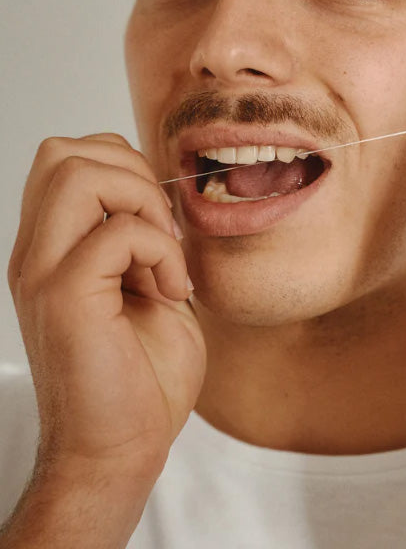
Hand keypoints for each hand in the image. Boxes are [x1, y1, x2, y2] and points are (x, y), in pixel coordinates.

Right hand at [7, 134, 205, 484]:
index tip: (161, 223)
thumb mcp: (151, 285)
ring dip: (142, 202)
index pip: (68, 157)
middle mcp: (37, 253)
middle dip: (132, 173)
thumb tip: (165, 193)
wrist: (121, 449)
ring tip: (165, 257)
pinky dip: (161, 251)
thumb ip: (146, 235)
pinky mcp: (64, 297)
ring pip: (76, 173)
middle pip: (63, 151)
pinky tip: (173, 292)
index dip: (125, 169)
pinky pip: (116, 233)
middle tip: (163, 231)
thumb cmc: (141, 375)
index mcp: (53, 247)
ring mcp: (43, 272)